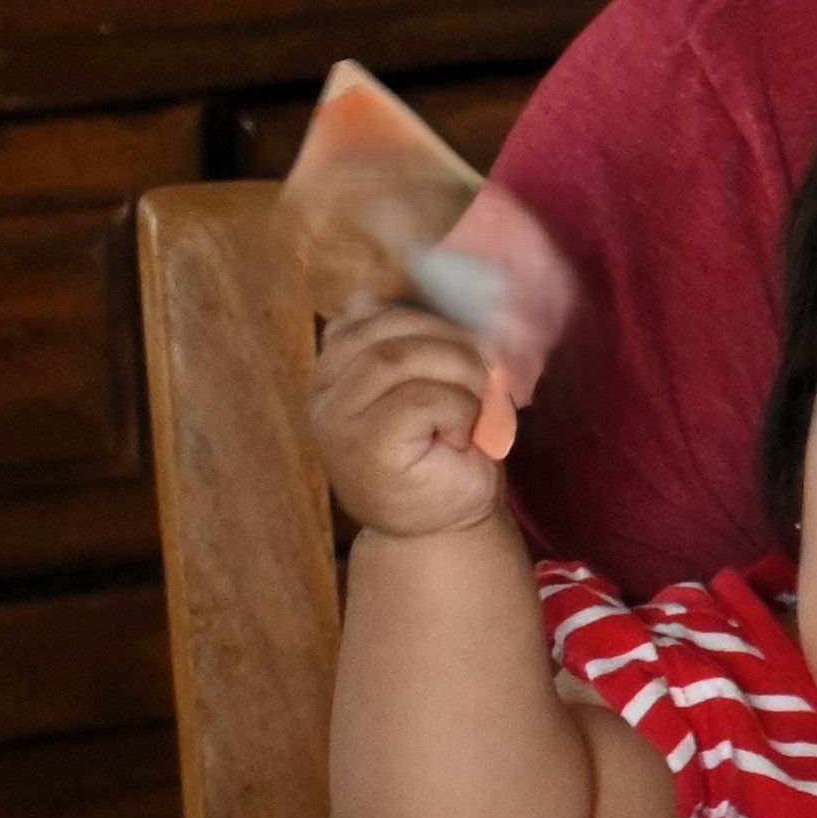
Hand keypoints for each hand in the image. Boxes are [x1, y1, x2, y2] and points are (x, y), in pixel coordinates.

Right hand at [309, 305, 511, 539]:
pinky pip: (420, 398)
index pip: (367, 312)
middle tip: (491, 369)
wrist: (446, 525)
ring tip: (481, 404)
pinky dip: (459, 408)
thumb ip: (418, 342)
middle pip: (389, 331)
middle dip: (454, 340)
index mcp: (337, 369)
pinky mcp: (363, 447)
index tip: (464, 324)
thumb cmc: (446, 450)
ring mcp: (336, 421)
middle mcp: (325, 392)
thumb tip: (407, 292)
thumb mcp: (434, 383)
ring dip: (462, 373)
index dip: (419, 306)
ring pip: (401, 358)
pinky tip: (462, 436)